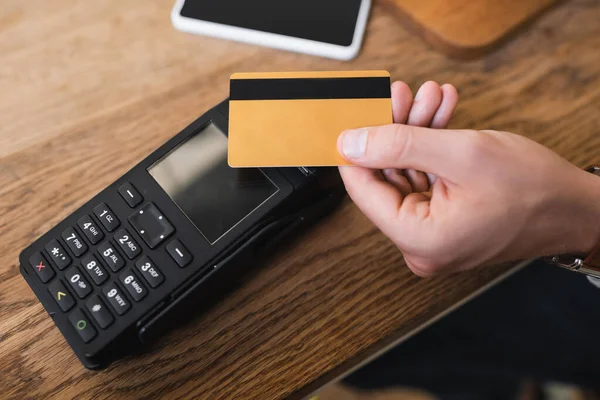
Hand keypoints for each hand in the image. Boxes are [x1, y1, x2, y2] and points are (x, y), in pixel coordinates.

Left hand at [337, 81, 599, 276]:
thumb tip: (350, 143)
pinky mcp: (444, 224)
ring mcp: (432, 236)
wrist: (576, 209)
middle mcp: (420, 245)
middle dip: (397, 130)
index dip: (359, 146)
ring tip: (432, 98)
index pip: (363, 189)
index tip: (363, 113)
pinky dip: (431, 149)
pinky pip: (425, 182)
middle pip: (385, 178)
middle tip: (407, 95)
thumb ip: (398, 145)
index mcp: (419, 239)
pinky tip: (442, 116)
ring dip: (416, 133)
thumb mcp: (461, 153)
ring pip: (406, 174)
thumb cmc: (534, 189)